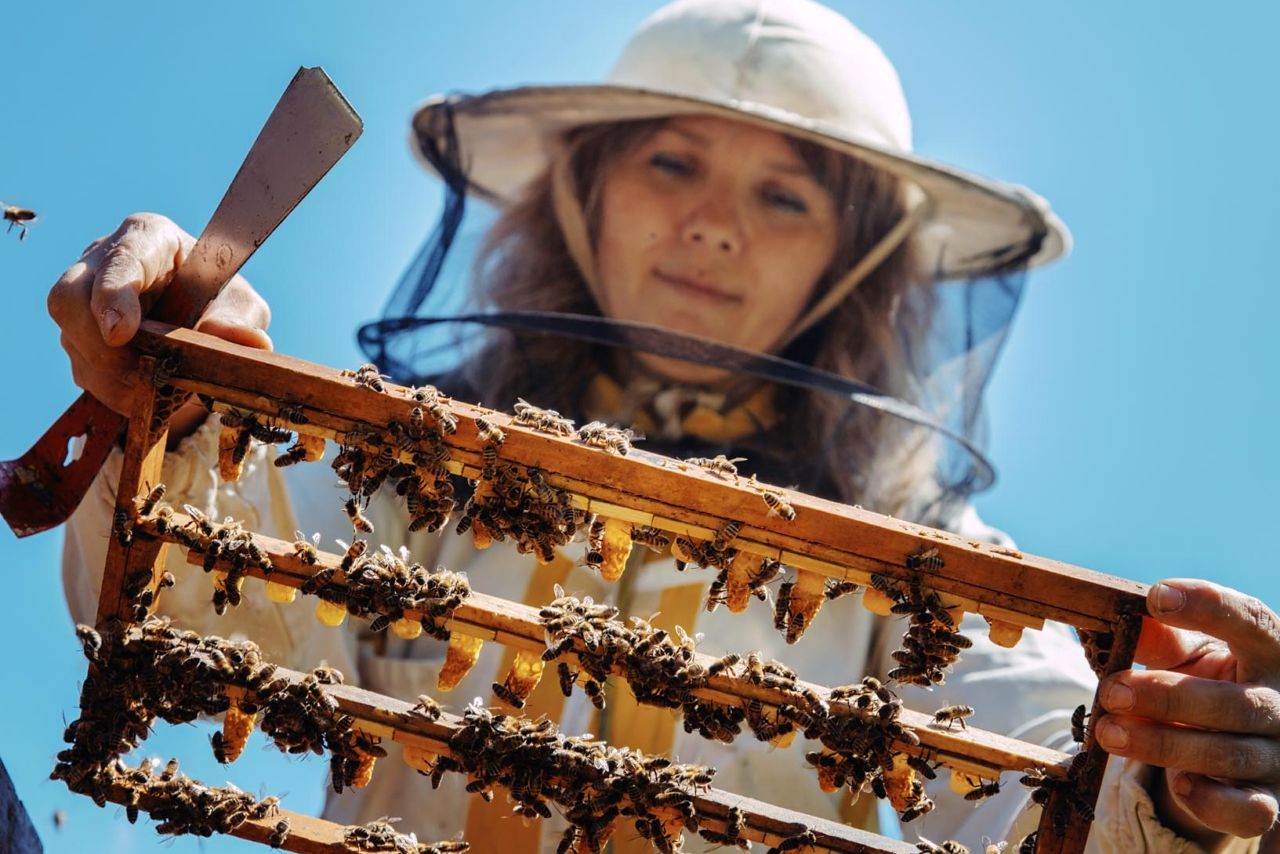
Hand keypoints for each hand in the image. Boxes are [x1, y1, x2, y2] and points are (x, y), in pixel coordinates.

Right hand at [47, 212, 272, 420]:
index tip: (121, 333)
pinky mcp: (79, 336)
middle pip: (70, 297)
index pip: (119, 258)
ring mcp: (84, 299)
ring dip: (109, 375)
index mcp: (148, 238)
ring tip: (150, 392)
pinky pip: (81, 366)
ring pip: (72, 338)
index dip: (112, 295)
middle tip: (137, 375)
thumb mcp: (239, 305)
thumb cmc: (218, 298)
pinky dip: (110, 388)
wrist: (203, 318)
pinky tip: (141, 395)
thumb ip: (239, 321)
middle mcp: (103, 261)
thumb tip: (251, 342)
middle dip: (99, 345)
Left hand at [1096, 579, 1279, 843]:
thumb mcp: (1192, 654)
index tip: (1155, 597)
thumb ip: (1163, 637)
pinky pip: (1248, 810)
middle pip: (1233, 703)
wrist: (1236, 743)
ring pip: (1229, 754)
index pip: (1252, 622)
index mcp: (1270, 653)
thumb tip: (1128, 616)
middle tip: (1111, 691)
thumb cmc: (1210, 682)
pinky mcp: (1270, 801)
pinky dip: (1210, 800)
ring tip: (1108, 732)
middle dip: (1165, 697)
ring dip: (1163, 744)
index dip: (1208, 607)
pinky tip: (1177, 783)